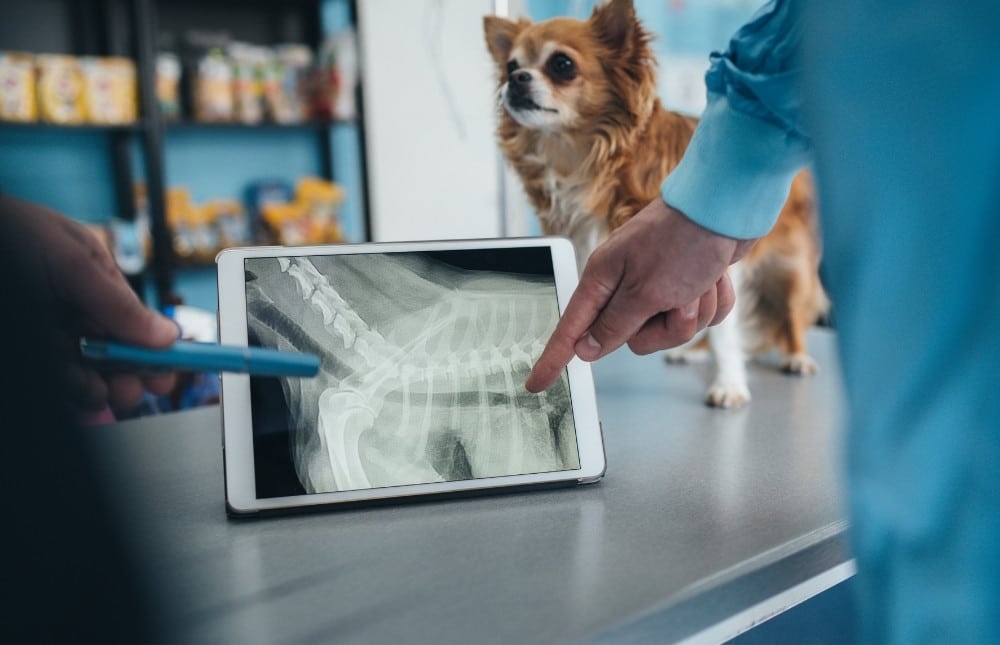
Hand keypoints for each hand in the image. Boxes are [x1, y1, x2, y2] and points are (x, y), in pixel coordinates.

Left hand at [1, 194, 178, 412]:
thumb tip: (165, 333)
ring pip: (83, 369)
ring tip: (94, 393)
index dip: (157, 348)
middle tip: (132, 391)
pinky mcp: (31, 349)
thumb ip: (117, 302)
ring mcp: (48, 330)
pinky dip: (70, 389)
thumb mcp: (72, 262)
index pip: (135, 320)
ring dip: (94, 386)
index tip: (172, 373)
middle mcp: (72, 307)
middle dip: (127, 374)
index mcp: (93, 279)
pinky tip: (77, 394)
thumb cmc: (10, 231)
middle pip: (112, 351)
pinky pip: (58, 375)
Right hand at [526, 197, 755, 392]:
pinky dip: (713, 301)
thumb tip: (586, 349)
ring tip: (701, 282)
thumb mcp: (645, 292)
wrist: (726, 206)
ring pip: (673, 330)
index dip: (554, 358)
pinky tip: (715, 278)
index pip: (571, 329)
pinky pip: (700, 316)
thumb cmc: (682, 241)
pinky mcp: (688, 284)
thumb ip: (614, 326)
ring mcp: (658, 284)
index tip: (536, 384)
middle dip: (667, 327)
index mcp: (604, 279)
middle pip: (635, 338)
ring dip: (695, 311)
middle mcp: (626, 283)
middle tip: (678, 300)